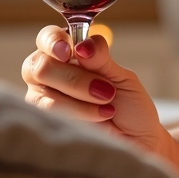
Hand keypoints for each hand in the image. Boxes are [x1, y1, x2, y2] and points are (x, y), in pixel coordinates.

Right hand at [22, 25, 166, 155]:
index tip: (69, 51)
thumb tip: (83, 44)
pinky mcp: (44, 123)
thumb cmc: (129, 106)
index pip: (48, 38)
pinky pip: (49, 115)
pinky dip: (79, 114)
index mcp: (68, 54)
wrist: (137, 139)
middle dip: (75, 79)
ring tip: (108, 106)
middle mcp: (49, 74)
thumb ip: (102, 59)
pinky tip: (101, 117)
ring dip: (81, 99)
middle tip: (106, 91)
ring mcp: (43, 99)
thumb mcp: (123, 78)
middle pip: (40, 66)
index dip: (53, 41)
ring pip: (44, 94)